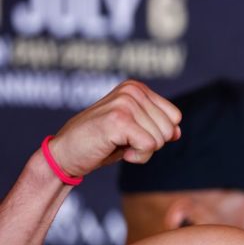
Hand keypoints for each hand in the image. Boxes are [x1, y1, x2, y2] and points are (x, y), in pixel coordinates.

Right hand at [47, 80, 181, 176]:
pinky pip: (149, 147)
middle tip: (123, 142)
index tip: (133, 135)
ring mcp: (125, 103)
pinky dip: (137, 157)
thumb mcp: (134, 131)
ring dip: (142, 151)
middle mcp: (132, 90)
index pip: (175, 117)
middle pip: (169, 129)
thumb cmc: (100, 143)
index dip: (158, 134)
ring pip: (160, 139)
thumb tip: (178, 132)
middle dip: (150, 144)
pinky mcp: (119, 120)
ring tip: (117, 144)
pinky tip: (116, 150)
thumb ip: (157, 127)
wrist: (65, 155)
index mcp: (137, 88)